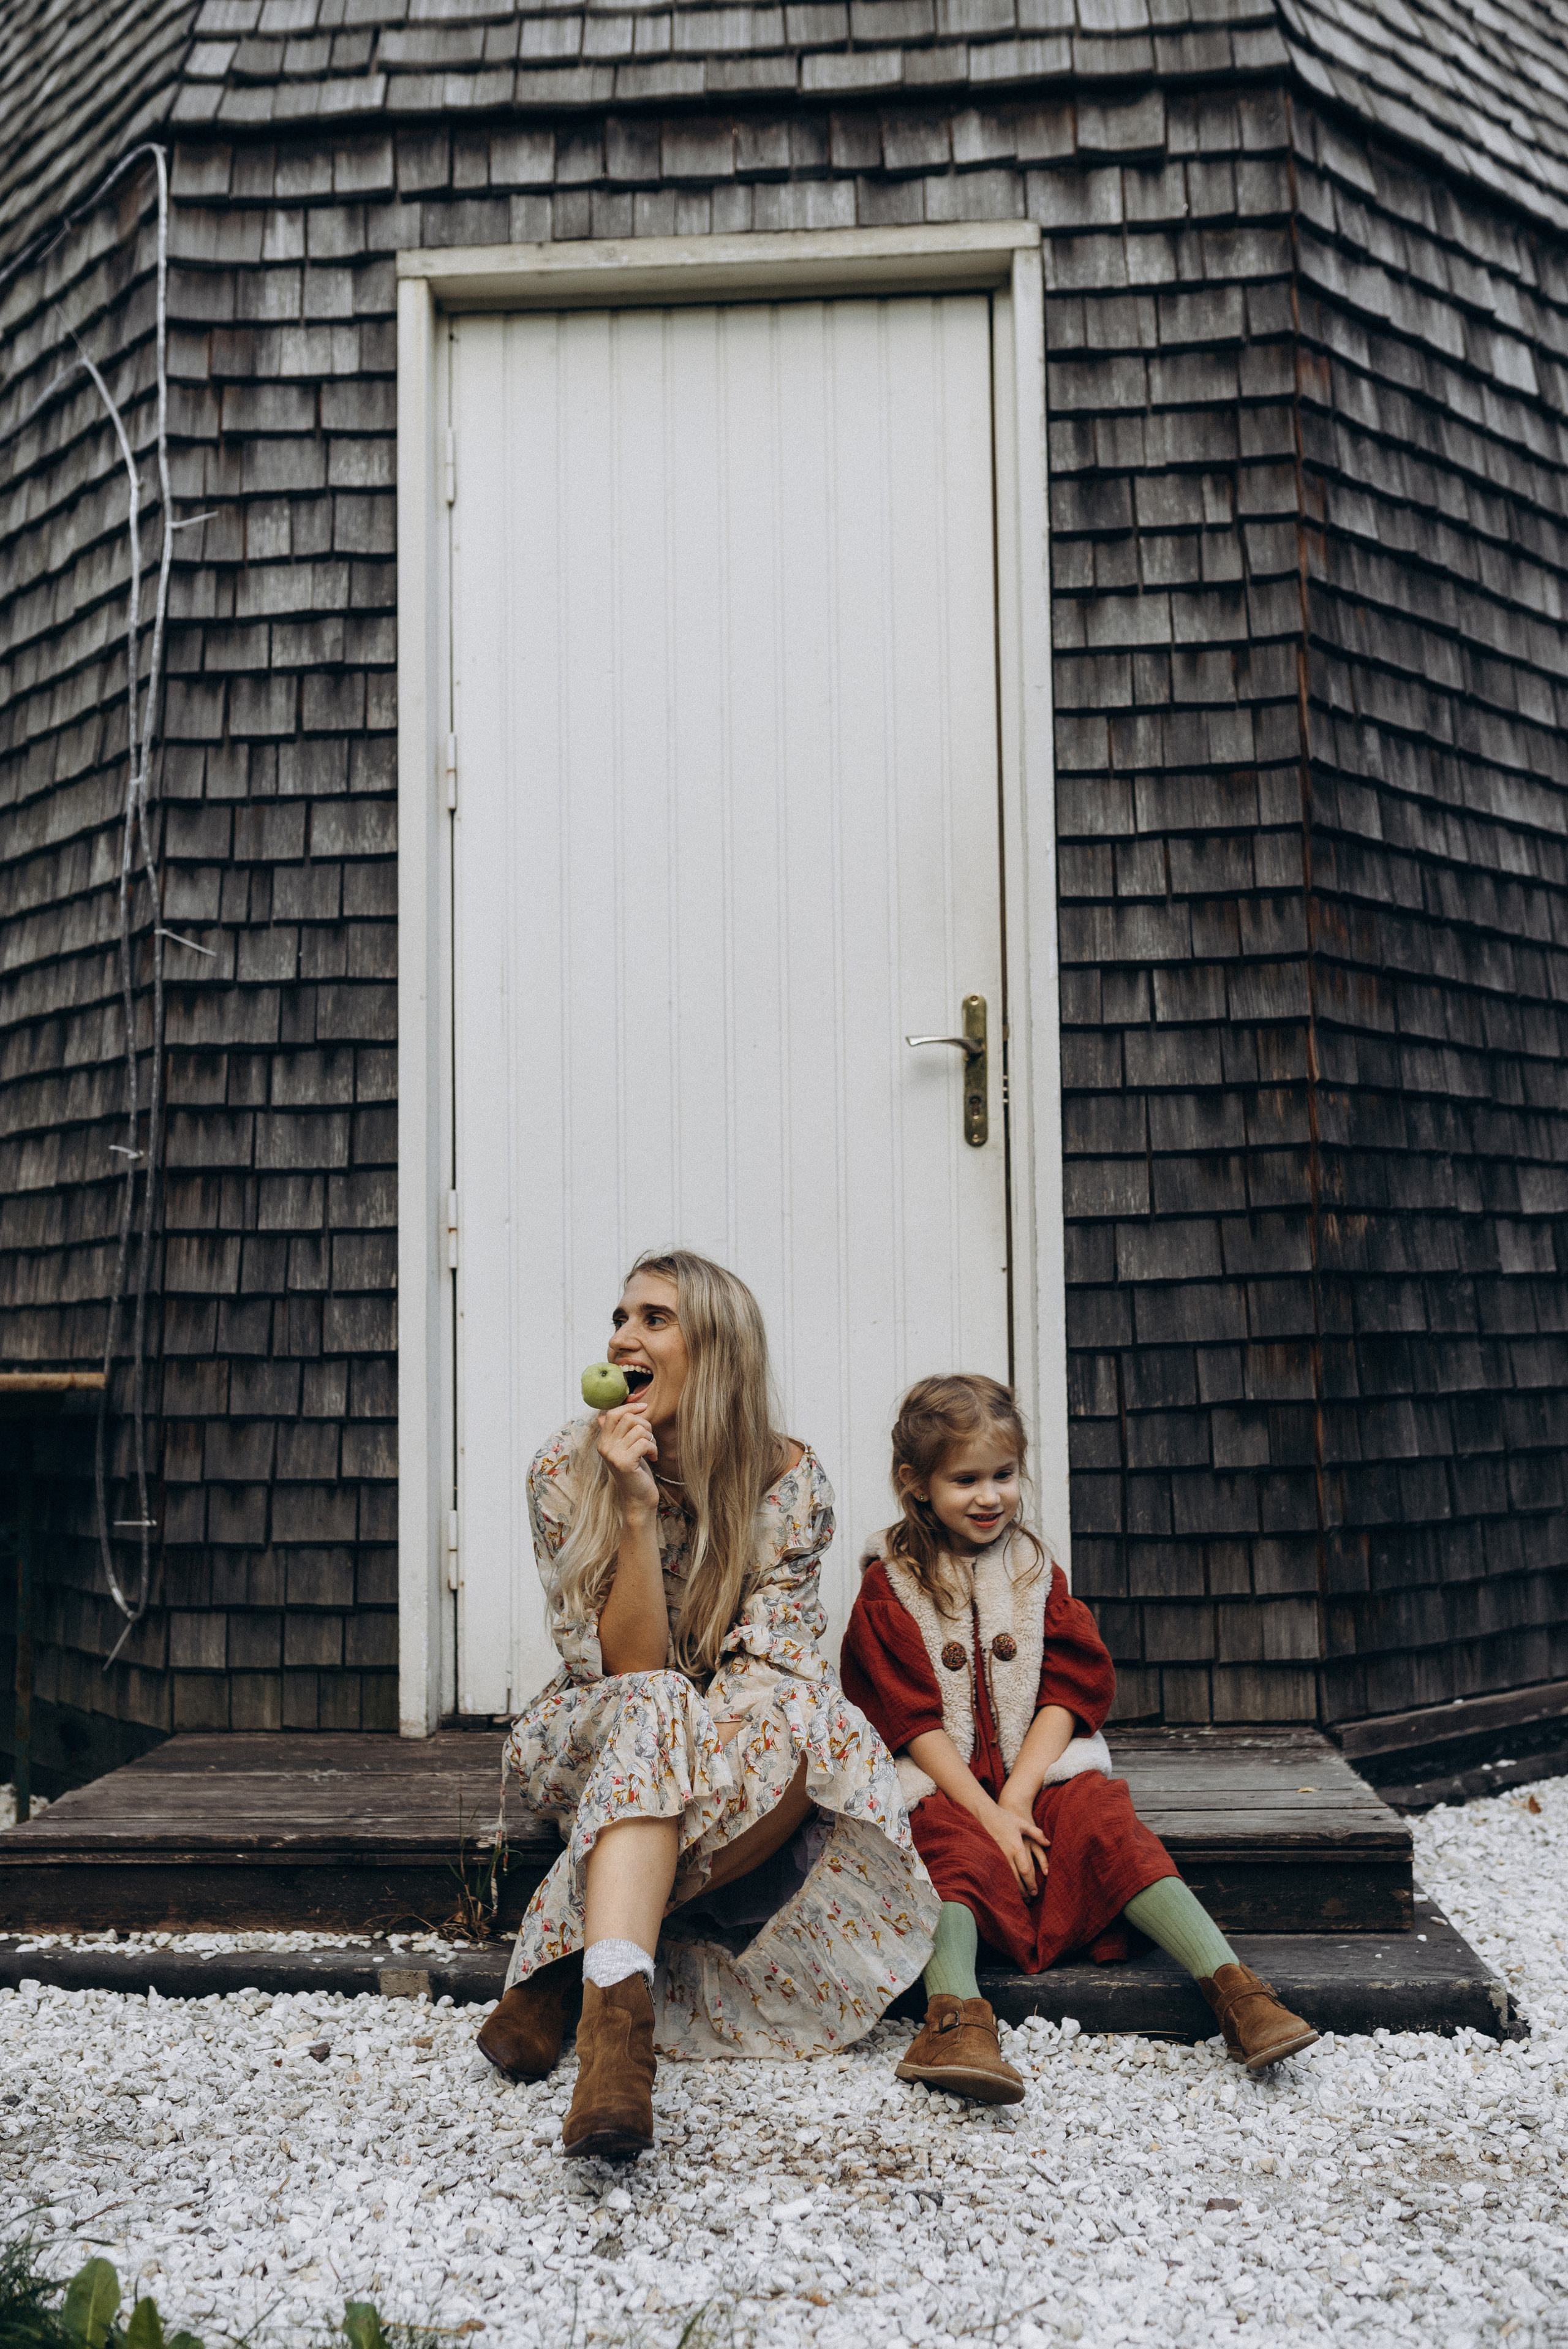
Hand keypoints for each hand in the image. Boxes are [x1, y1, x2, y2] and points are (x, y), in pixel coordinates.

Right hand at [594, 1398, 659, 1515]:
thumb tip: (611, 1412)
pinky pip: (645, 1443)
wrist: (638, 1500)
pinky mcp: (624, 1463)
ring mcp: (613, 1455)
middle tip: (649, 1440)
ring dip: (651, 1439)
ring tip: (651, 1452)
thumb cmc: (636, 1473)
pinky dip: (654, 1449)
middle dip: (646, 1425)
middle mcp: (605, 1447)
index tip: (644, 1407)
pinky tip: (653, 1459)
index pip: (612, 1414)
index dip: (629, 1406)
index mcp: (603, 1442)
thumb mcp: (626, 1449)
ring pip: (639, 1430)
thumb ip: (620, 1432)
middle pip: (628, 1418)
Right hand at [983, 1791, 1049, 1895]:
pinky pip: (999, 1873)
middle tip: (1030, 1898)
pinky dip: (1005, 1882)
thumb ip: (1037, 1833)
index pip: (1025, 1870)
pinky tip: (1008, 1888)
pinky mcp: (991, 1856)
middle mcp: (1007, 1854)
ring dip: (1015, 1889)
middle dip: (1024, 1890)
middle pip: (1017, 1878)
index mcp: (1017, 1847)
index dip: (1031, 1883)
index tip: (1035, 1891)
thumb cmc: (1006, 1818)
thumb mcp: (1023, 1823)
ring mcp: (998, 1856)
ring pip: (1007, 1877)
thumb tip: (1048, 1843)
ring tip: (1021, 1897)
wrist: (985, 1814)